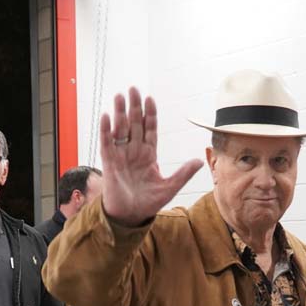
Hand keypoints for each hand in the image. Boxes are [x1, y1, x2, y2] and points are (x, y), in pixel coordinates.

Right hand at [100, 87, 203, 226]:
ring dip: (120, 113)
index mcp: (148, 155)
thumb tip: (199, 160)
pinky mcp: (109, 163)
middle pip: (134, 124)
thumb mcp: (169, 188)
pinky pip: (106, 143)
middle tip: (133, 89)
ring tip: (120, 96)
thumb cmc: (148, 203)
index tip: (150, 98)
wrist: (130, 216)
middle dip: (134, 107)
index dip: (150, 114)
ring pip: (120, 129)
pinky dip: (106, 130)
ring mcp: (121, 155)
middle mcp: (134, 151)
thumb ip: (183, 174)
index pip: (149, 129)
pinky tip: (107, 116)